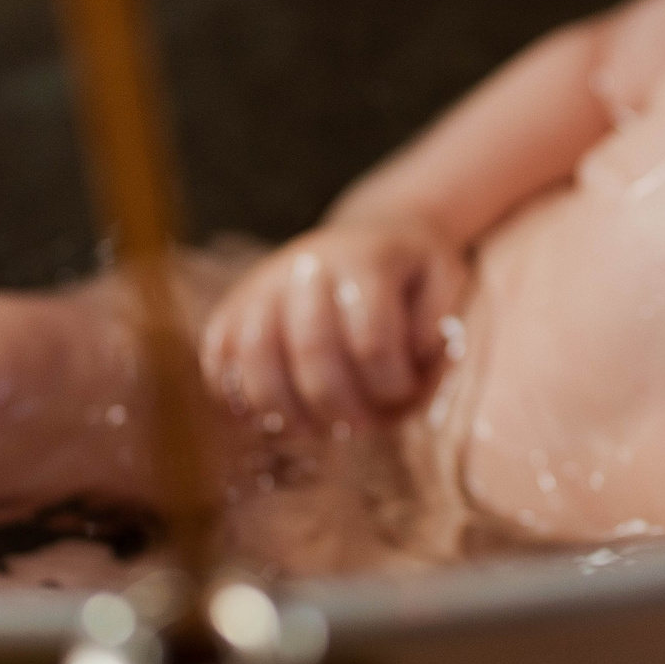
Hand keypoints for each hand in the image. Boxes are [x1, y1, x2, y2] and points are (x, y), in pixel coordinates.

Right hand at [200, 219, 468, 435]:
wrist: (368, 235)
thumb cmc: (412, 273)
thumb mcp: (446, 282)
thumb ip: (436, 325)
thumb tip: (408, 362)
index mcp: (366, 258)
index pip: (371, 340)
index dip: (390, 385)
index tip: (404, 394)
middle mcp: (306, 264)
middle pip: (311, 352)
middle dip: (340, 406)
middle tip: (362, 427)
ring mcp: (261, 284)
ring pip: (255, 359)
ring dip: (288, 411)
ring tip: (319, 428)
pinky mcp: (232, 306)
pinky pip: (218, 360)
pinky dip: (240, 399)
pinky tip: (277, 416)